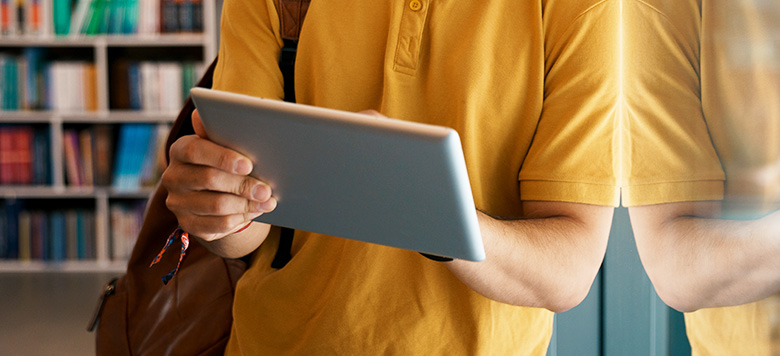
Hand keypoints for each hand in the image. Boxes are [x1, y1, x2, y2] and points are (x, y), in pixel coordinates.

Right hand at [161, 109, 276, 240]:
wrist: (215, 193)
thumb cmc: (225, 161)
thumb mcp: (224, 143)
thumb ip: (223, 130)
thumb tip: (214, 112)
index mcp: (180, 150)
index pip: (195, 150)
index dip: (222, 157)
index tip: (248, 164)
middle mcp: (173, 176)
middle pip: (208, 180)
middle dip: (242, 184)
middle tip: (266, 189)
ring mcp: (178, 202)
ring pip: (216, 206)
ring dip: (246, 204)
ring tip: (267, 201)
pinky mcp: (188, 224)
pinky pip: (216, 226)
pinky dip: (240, 219)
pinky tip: (255, 212)